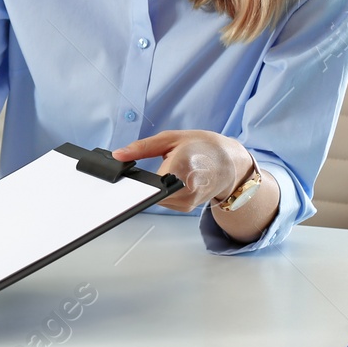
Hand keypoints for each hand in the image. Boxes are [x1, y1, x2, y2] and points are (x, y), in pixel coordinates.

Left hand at [112, 130, 253, 212]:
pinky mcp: (187, 208)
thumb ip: (142, 147)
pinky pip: (165, 203)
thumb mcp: (170, 138)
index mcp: (183, 168)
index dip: (137, 183)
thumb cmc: (202, 146)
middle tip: (150, 169)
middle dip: (144, 183)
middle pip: (151, 193)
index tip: (129, 178)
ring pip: (156, 199)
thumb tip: (119, 154)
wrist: (228, 161)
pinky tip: (170, 180)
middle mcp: (188, 189)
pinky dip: (162, 193)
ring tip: (167, 171)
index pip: (153, 184)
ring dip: (154, 188)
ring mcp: (188, 201)